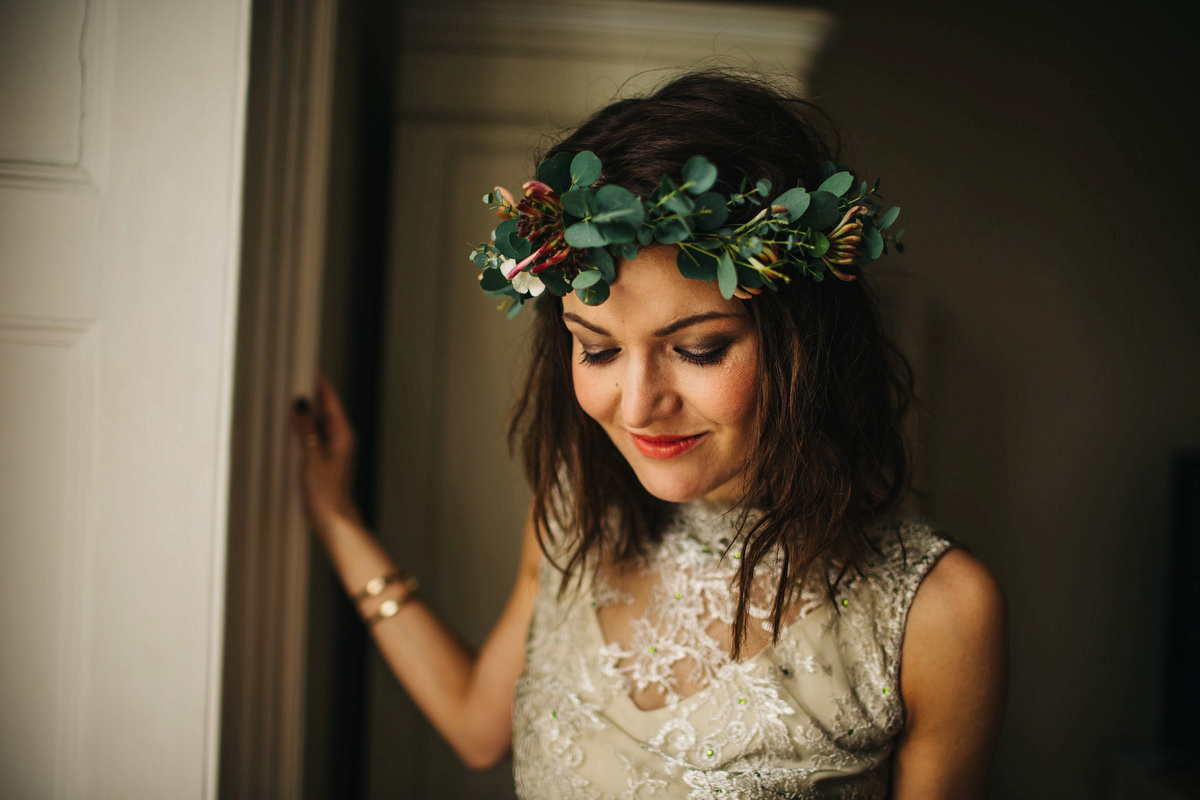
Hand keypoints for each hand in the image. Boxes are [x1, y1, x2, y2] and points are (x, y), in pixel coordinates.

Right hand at [289, 374, 361, 535]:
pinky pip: (309, 437)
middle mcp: (337, 438)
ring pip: (314, 423)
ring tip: (284, 400)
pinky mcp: (319, 460)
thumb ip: (306, 428)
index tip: (307, 366)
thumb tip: (300, 404)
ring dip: (302, 414)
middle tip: (290, 380)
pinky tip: (286, 429)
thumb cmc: (327, 492)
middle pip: (322, 409)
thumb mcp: (312, 456)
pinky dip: (299, 431)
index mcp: (342, 433)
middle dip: (308, 395)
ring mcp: (328, 449)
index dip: (319, 382)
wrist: (331, 519)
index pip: (330, 399)